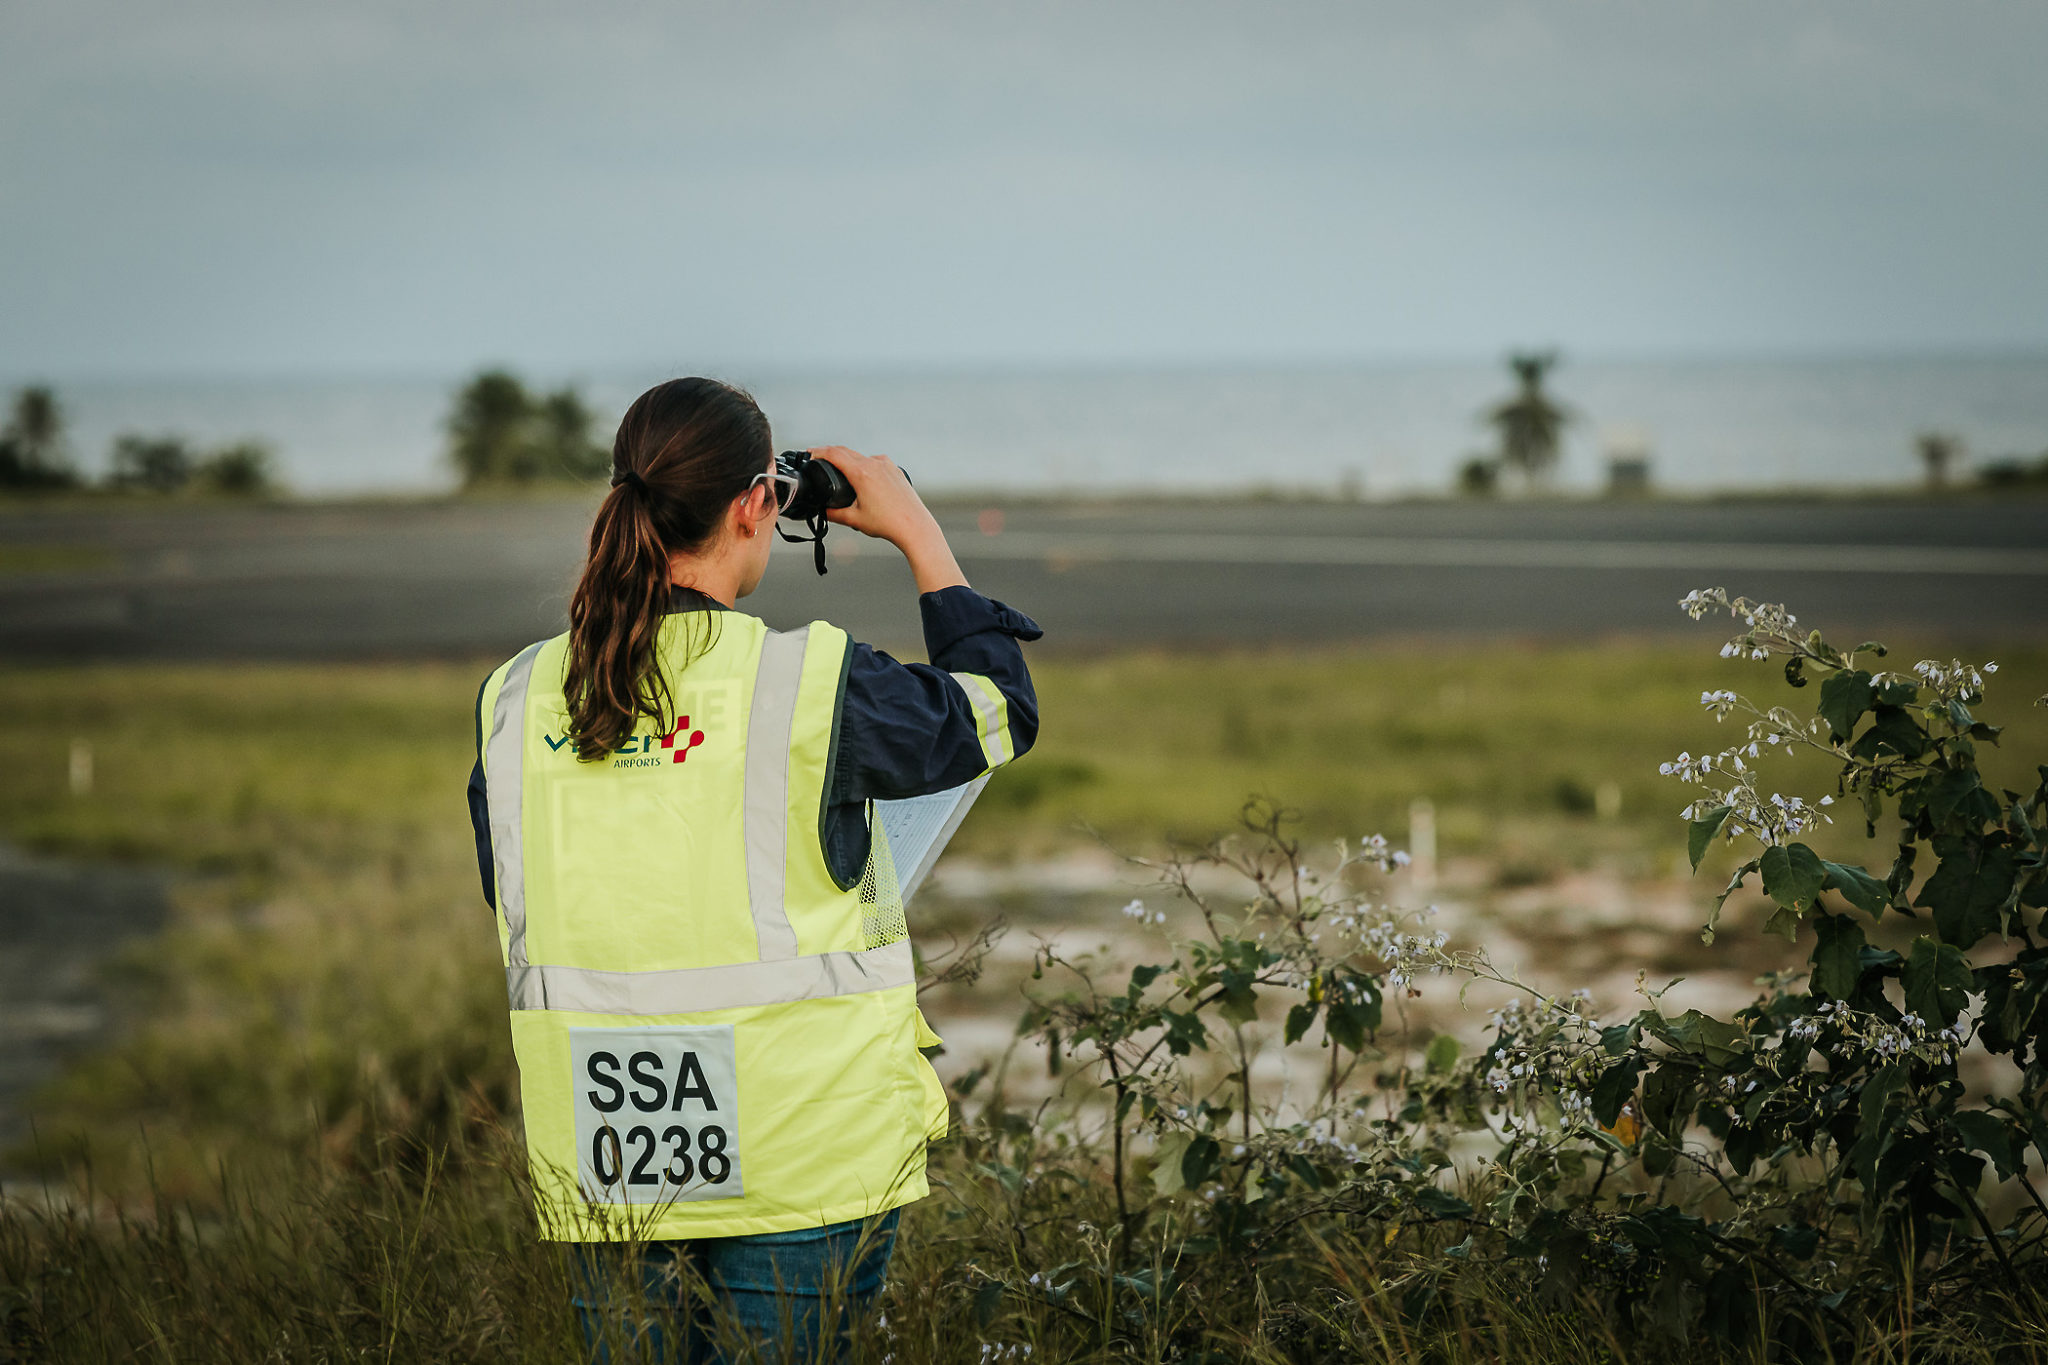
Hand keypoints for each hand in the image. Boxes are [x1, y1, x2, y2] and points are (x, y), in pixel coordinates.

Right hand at [808, 446, 966, 593]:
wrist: (915, 527)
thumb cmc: (887, 524)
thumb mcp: (854, 520)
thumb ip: (833, 513)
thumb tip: (822, 510)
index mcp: (862, 473)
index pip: (834, 454)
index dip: (818, 451)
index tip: (809, 453)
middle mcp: (874, 464)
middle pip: (846, 451)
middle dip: (830, 454)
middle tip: (819, 459)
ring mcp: (887, 465)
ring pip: (861, 456)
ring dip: (848, 459)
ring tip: (839, 469)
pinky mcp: (896, 470)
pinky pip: (875, 462)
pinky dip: (864, 465)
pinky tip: (862, 477)